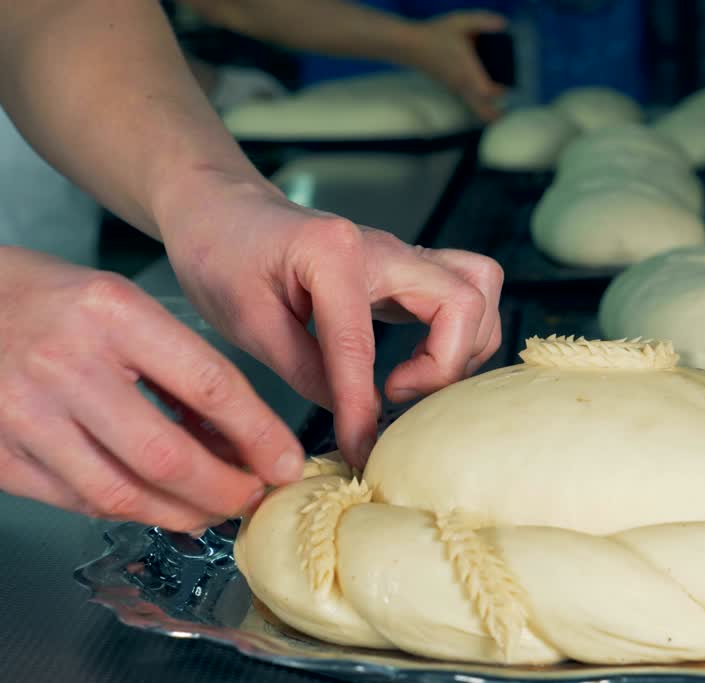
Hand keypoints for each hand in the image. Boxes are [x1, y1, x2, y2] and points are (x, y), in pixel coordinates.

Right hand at [0, 248, 302, 531]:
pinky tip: (156, 505)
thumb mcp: (122, 306)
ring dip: (181, 513)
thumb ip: (178, 367)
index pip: (211, 385)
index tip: (287, 463)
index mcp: (112, 313)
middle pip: (168, 456)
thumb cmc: (50, 301)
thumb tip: (238, 440)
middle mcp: (65, 364)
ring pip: (122, 494)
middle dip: (226, 490)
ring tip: (212, 509)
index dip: (260, 436)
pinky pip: (77, 502)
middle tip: (254, 498)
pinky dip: (128, 511)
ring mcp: (23, 413)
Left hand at [159, 175, 502, 467]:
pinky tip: (415, 364)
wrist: (222, 211)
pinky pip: (463, 295)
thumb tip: (354, 418)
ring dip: (463, 346)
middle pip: (464, 300)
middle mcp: (384, 246)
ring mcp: (403, 254)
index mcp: (332, 253)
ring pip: (479, 289)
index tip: (360, 448)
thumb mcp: (245, 320)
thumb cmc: (222, 255)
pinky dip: (458, 336)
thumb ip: (304, 369)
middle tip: (397, 395)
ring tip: (411, 381)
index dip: (361, 405)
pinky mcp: (408, 269)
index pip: (362, 343)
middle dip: (445, 364)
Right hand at [407, 10, 508, 121]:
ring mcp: (456, 88)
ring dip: (488, 111)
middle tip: (507, 114)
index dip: (498, 92)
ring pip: (475, 109)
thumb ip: (483, 21)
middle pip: (482, 112)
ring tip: (501, 110)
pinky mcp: (452, 88)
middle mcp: (462, 84)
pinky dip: (479, 103)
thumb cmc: (436, 33)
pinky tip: (487, 93)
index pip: (486, 92)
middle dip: (496, 115)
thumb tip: (504, 23)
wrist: (410, 46)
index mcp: (467, 70)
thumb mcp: (461, 22)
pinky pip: (469, 102)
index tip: (508, 88)